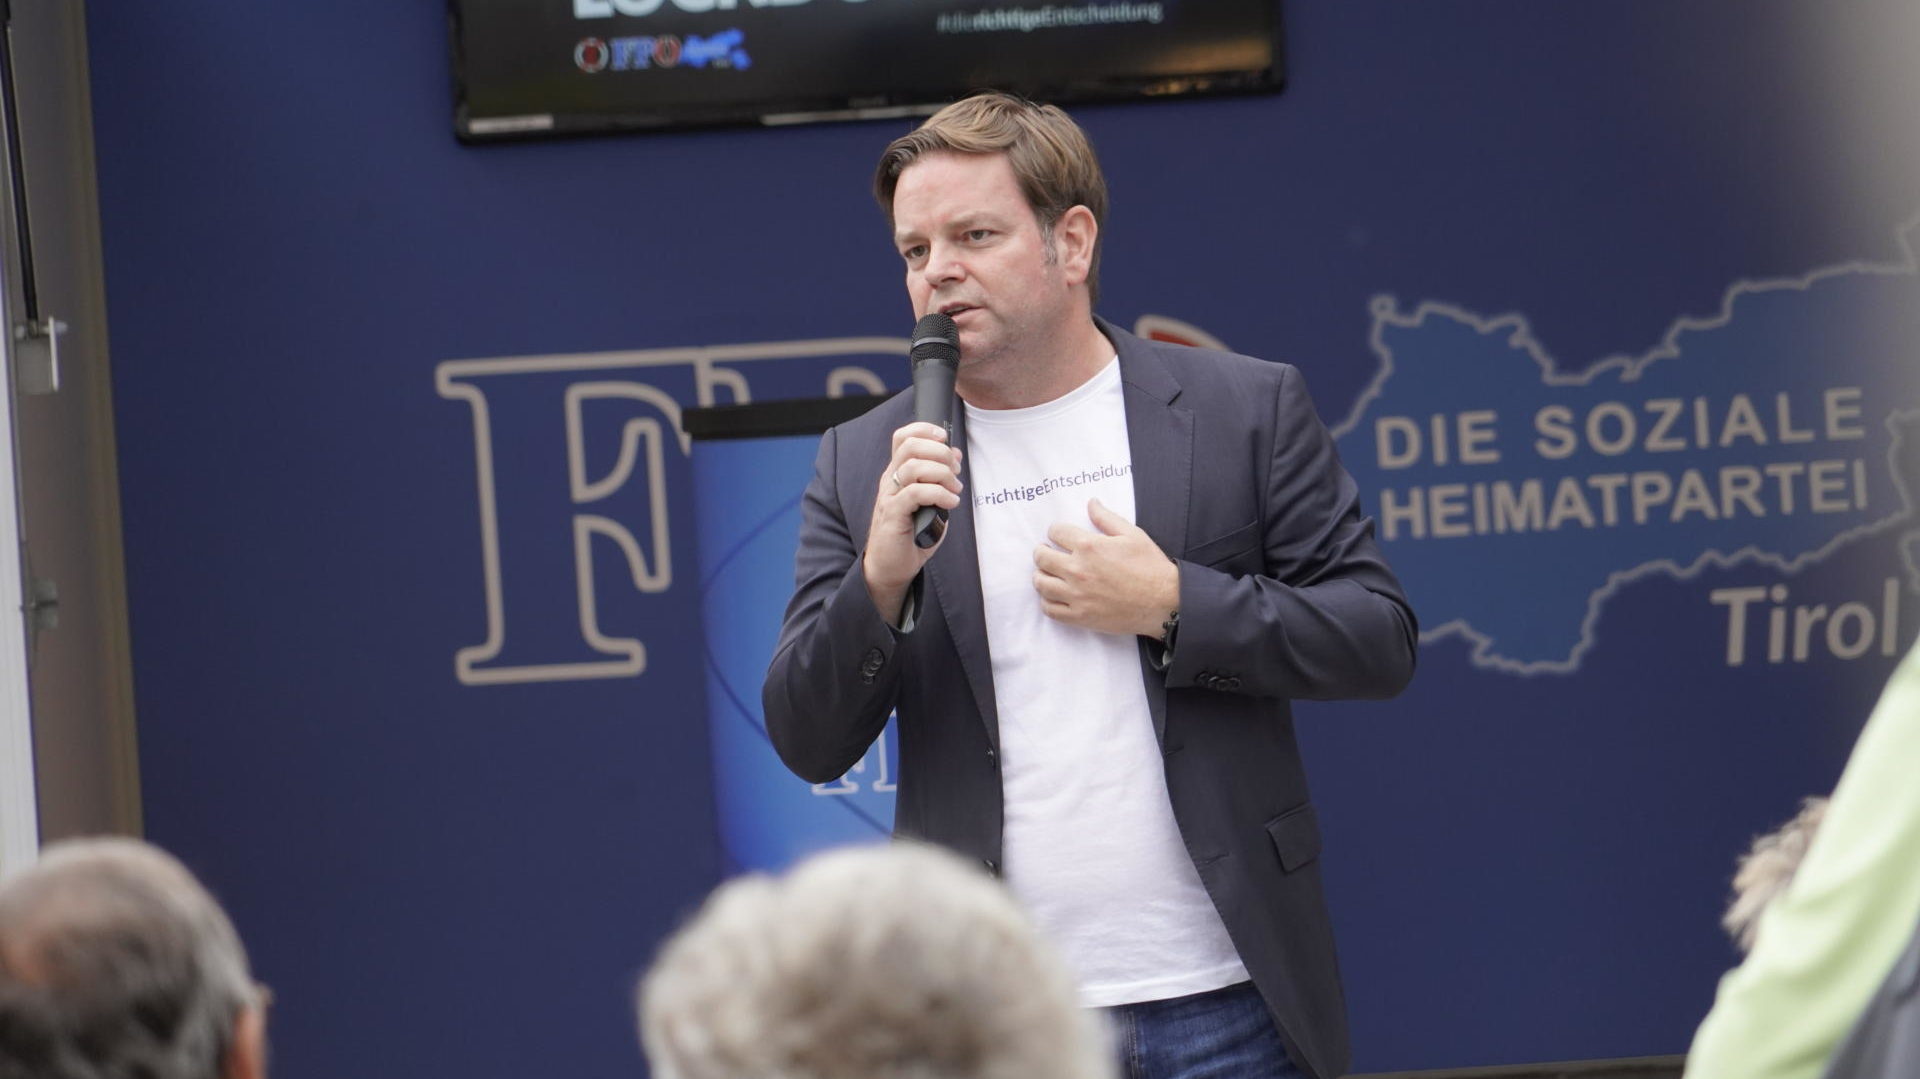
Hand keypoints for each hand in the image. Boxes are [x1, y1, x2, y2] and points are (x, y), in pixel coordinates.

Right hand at [863, 422, 961, 624]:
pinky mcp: (893, 514)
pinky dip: (939, 494)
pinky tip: (950, 503)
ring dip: (942, 474)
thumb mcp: (929, 502)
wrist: (890, 567)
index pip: (903, 437)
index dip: (925, 430)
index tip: (946, 439)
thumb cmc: (911, 535)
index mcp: (897, 473)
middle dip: (940, 452)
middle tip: (956, 471)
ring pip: (913, 467)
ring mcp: (889, 496)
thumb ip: (939, 479)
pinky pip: (915, 493)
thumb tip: (955, 455)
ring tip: (955, 489)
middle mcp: (890, 480)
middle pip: (910, 446)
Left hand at [1033, 498, 1178, 636]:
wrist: (1163, 602)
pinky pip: (1050, 609)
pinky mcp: (1080, 616)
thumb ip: (1107, 518)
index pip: (1056, 532)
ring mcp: (1077, 595)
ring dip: (1041, 575)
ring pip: (1041, 583)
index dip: (1056, 531)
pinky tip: (1054, 596)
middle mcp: (1078, 570)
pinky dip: (1047, 601)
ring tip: (1047, 573)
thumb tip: (1091, 503)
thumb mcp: (1132, 535)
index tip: (1059, 535)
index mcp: (1089, 546)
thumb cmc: (1151, 567)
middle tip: (1046, 552)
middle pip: (1042, 557)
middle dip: (1042, 551)